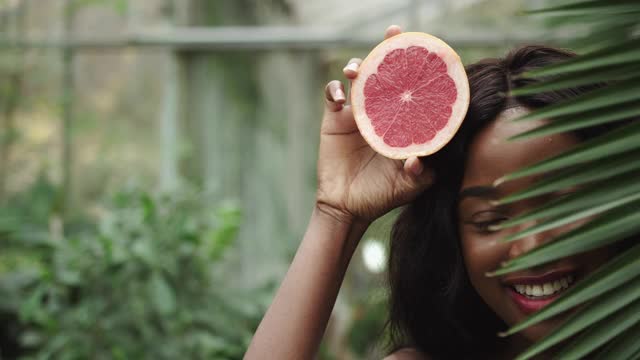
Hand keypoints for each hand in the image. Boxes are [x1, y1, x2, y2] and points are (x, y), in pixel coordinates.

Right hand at [316, 25, 434, 225]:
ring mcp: (358, 113)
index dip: (418, 66)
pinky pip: (331, 94)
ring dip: (359, 66)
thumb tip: (418, 158)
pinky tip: (339, 97)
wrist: (348, 207)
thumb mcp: (409, 186)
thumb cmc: (382, 194)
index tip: (428, 49)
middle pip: (385, 72)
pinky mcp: (334, 119)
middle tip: (394, 33)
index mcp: (403, 121)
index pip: (412, 87)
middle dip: (389, 48)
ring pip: (358, 78)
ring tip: (358, 72)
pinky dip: (334, 89)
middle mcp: (382, 111)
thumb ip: (421, 173)